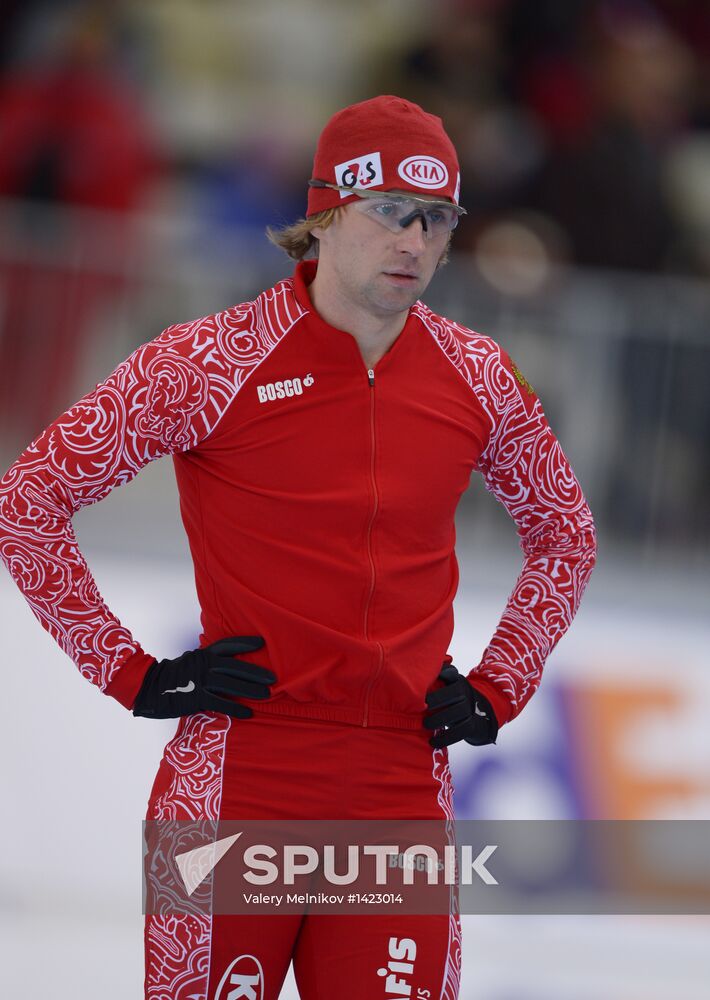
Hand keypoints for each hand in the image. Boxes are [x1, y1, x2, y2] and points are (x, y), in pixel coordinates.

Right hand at [132, 636, 274, 718]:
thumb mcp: (191, 662)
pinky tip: (248, 713)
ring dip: (250, 689)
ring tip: (266, 695)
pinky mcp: (197, 697)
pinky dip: (236, 708)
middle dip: (255, 672)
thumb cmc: (173, 677)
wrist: (149, 688)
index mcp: (203, 654)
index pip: (228, 645)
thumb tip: (226, 665)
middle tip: (273, 678)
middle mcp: (204, 664)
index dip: (244, 643)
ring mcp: (200, 680)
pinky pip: (221, 703)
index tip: (262, 643)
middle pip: (235, 666)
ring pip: (231, 684)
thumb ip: (208, 662)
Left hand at [424, 663, 498, 747]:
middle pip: (455, 694)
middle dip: (438, 699)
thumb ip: (434, 678)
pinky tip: (433, 742)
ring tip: (425, 725)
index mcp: (457, 681)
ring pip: (458, 713)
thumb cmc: (452, 698)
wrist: (479, 714)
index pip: (452, 673)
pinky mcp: (471, 726)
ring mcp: (470, 709)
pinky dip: (446, 738)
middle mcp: (465, 693)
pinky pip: (460, 731)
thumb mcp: (447, 685)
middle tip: (422, 707)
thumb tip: (412, 670)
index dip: (445, 672)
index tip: (433, 677)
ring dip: (440, 719)